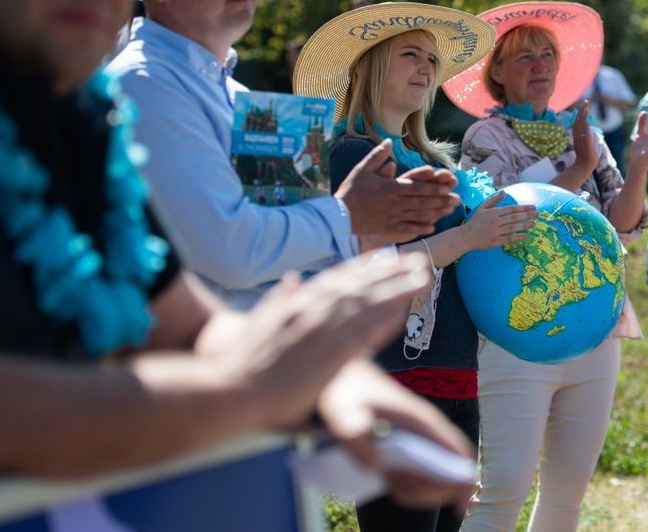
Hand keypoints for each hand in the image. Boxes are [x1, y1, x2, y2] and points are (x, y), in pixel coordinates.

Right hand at [228, 253, 430, 427]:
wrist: (225, 390)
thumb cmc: (239, 364)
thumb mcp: (257, 321)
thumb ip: (278, 299)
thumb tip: (292, 280)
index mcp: (296, 303)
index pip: (338, 278)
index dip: (366, 266)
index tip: (388, 257)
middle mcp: (310, 310)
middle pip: (359, 285)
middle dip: (390, 271)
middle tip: (417, 260)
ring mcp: (318, 331)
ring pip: (366, 303)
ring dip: (397, 289)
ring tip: (422, 279)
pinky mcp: (325, 356)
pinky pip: (361, 334)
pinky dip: (383, 320)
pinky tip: (403, 310)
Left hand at [317, 359, 474, 510]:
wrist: (341, 378)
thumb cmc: (345, 393)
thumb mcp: (343, 414)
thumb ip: (356, 438)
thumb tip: (377, 468)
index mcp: (422, 421)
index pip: (458, 454)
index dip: (464, 482)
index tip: (459, 507)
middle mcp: (427, 431)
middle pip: (450, 473)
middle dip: (429, 493)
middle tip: (395, 489)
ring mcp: (419, 439)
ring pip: (432, 477)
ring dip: (415, 490)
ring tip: (384, 476)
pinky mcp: (409, 446)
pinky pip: (418, 474)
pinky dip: (407, 485)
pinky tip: (384, 476)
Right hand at [336, 141, 460, 242]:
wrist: (338, 216)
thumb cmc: (350, 191)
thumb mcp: (362, 169)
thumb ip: (377, 156)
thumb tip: (389, 141)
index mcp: (390, 188)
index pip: (416, 187)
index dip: (433, 187)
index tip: (447, 187)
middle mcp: (394, 203)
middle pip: (422, 202)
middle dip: (441, 200)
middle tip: (457, 199)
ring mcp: (392, 217)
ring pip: (418, 215)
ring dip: (436, 213)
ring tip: (450, 211)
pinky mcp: (388, 228)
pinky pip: (407, 229)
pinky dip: (420, 228)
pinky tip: (431, 228)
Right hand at [459, 190, 536, 250]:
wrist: (466, 236)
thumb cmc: (475, 221)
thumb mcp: (483, 208)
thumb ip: (494, 200)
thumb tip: (504, 192)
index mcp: (493, 212)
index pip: (511, 209)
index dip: (523, 207)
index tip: (533, 207)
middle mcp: (495, 221)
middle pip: (513, 217)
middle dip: (526, 215)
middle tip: (537, 214)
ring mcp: (495, 231)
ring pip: (512, 228)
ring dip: (524, 225)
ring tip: (533, 223)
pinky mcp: (495, 241)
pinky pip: (509, 238)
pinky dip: (518, 237)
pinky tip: (526, 235)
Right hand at [570, 100, 598, 172]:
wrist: (584, 168)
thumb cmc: (587, 158)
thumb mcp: (587, 145)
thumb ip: (588, 138)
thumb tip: (591, 131)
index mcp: (577, 137)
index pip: (578, 123)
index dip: (580, 114)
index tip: (583, 106)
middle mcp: (578, 138)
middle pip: (578, 122)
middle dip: (582, 111)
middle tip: (585, 102)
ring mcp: (581, 141)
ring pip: (581, 126)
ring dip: (583, 116)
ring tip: (586, 107)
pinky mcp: (586, 146)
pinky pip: (585, 135)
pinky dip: (586, 127)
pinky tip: (587, 120)